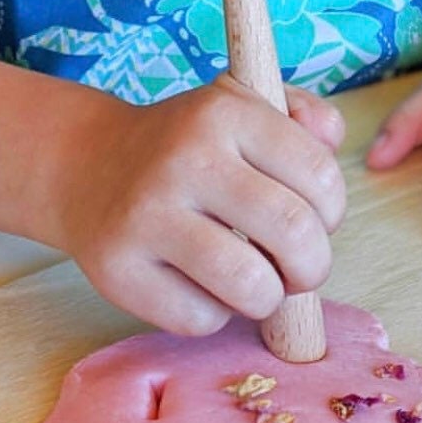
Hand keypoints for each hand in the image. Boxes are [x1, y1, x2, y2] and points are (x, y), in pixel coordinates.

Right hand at [53, 77, 345, 335]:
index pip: (319, 174)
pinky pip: (200, 318)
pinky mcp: (118, 270)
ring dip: (270, 297)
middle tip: (302, 268)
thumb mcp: (247, 104)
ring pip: (251, 285)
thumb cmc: (191, 141)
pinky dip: (216, 314)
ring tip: (260, 283)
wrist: (88, 165)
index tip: (320, 219)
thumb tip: (332, 141)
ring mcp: (149, 215)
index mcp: (226, 112)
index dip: (334, 210)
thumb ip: (305, 117)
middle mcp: (187, 158)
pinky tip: (204, 287)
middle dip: (314, 264)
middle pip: (294, 232)